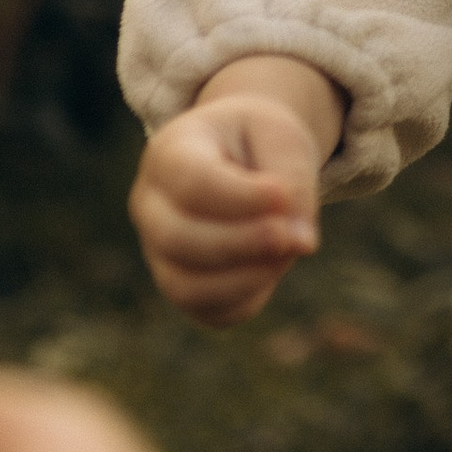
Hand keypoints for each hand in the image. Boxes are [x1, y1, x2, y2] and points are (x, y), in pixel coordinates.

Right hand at [128, 55, 341, 325]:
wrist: (242, 153)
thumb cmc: (260, 141)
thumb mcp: (282, 140)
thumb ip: (293, 182)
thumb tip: (301, 243)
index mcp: (169, 153)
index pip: (192, 183)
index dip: (241, 198)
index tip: (283, 196)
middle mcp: (151, 205)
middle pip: (178, 238)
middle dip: (244, 244)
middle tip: (295, 235)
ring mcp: (159, 250)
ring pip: (185, 286)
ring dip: (248, 278)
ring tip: (289, 250)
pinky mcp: (182, 284)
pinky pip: (209, 311)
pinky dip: (248, 298)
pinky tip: (274, 267)